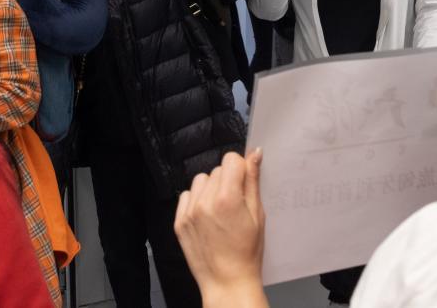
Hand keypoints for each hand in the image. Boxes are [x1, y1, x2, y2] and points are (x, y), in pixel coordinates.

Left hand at [175, 150, 268, 307]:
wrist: (227, 281)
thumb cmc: (247, 252)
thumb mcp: (257, 215)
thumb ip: (253, 182)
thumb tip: (254, 154)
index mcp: (228, 199)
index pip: (231, 159)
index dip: (241, 168)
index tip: (244, 182)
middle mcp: (205, 202)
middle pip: (217, 170)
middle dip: (228, 181)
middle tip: (235, 203)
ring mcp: (189, 212)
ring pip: (201, 180)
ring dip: (211, 188)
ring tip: (220, 209)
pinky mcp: (179, 221)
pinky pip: (186, 195)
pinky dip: (197, 200)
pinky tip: (207, 215)